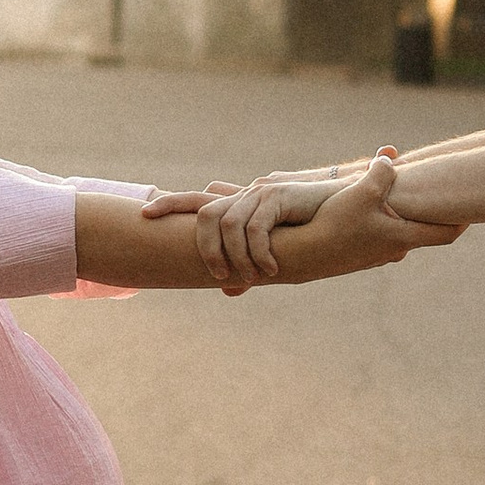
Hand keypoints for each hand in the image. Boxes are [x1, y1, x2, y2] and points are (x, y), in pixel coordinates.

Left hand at [150, 162, 356, 288]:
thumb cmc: (306, 228)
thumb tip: (228, 291)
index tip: (144, 213)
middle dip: (203, 244)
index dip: (170, 204)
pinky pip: (256, 227)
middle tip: (216, 273)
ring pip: (228, 223)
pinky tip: (269, 269)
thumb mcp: (272, 250)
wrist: (340, 205)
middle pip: (206, 212)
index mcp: (238, 204)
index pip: (197, 201)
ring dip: (234, 255)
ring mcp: (260, 193)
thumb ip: (247, 264)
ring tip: (248, 277)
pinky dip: (258, 252)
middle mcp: (244, 195)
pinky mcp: (279, 196)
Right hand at [262, 150, 462, 291]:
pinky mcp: (358, 257)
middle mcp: (394, 250)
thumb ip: (381, 172)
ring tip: (407, 200)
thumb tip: (391, 158)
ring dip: (406, 219)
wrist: (301, 255)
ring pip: (401, 234)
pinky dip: (385, 224)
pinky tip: (373, 211)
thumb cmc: (334, 222)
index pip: (446, 233)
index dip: (462, 220)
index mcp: (402, 237)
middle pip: (425, 233)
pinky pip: (380, 237)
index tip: (473, 209)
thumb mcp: (361, 190)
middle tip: (444, 200)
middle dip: (434, 216)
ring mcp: (376, 256)